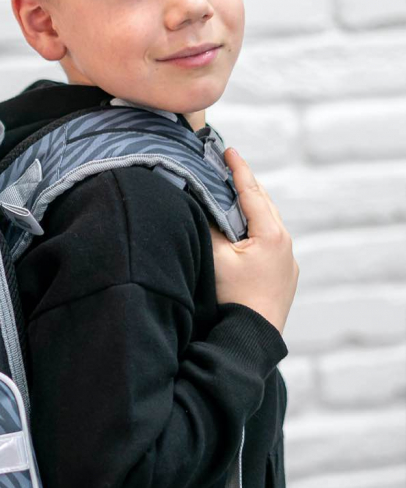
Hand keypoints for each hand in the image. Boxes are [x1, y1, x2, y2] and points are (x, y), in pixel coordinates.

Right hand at [208, 149, 299, 335]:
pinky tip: (245, 235)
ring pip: (269, 224)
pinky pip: (271, 243)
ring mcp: (288, 261)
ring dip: (253, 208)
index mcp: (270, 233)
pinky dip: (257, 230)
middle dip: (247, 185)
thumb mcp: (215, 257)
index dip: (238, 169)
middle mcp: (285, 243)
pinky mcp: (286, 277)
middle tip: (230, 168)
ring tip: (236, 197)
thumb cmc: (233, 298)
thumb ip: (208, 226)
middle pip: (264, 204)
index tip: (228, 150)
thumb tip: (199, 203)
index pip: (251, 191)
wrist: (252, 338)